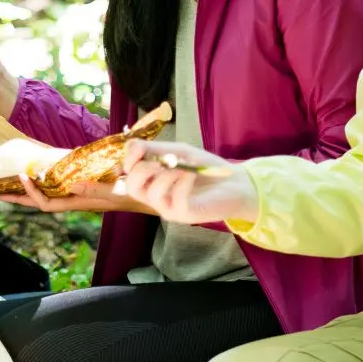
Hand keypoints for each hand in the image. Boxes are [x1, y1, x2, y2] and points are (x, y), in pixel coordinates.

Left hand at [0, 172, 152, 214]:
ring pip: (48, 193)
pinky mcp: (84, 186)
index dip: (32, 193)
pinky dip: (47, 179)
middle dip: (20, 197)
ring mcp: (78, 194)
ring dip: (30, 189)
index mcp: (77, 203)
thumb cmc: (131, 195)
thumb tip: (68, 183)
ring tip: (13, 182)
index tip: (23, 176)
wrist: (147, 196)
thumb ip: (92, 189)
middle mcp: (74, 200)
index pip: (47, 204)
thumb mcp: (113, 192)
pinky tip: (41, 172)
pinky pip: (59, 185)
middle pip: (40, 201)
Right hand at [120, 142, 259, 224]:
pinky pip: (175, 200)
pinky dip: (182, 182)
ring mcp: (170, 208)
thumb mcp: (178, 152)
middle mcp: (157, 198)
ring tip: (181, 167)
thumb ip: (155, 149)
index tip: (140, 148)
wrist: (235, 182)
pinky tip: (191, 174)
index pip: (128, 177)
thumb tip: (130, 146)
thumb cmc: (205, 168)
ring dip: (165, 174)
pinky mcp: (186, 215)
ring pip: (153, 194)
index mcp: (153, 184)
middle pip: (132, 188)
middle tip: (158, 160)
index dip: (129, 161)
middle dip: (141, 169)